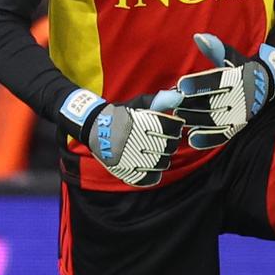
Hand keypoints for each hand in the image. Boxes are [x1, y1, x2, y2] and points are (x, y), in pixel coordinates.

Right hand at [61, 88, 183, 186]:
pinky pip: (152, 177)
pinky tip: (151, 164)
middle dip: (170, 141)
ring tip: (154, 149)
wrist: (95, 128)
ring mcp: (137, 159)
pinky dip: (155, 172)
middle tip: (160, 137)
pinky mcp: (131, 171)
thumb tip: (179, 98)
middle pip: (171, 146)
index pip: (174, 127)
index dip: (175, 125)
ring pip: (164, 162)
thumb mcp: (139, 103)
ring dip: (163, 156)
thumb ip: (160, 100)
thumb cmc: (121, 114)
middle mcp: (143, 142)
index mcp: (147, 123)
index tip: (171, 125)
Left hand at [172, 33, 274, 150]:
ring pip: (214, 120)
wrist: (264, 85)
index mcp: (238, 78)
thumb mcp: (230, 55)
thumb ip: (214, 48)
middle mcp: (241, 98)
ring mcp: (239, 115)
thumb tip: (198, 37)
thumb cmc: (240, 67)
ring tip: (179, 115)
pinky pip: (222, 135)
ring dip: (194, 119)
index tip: (181, 85)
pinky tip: (192, 138)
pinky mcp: (237, 127)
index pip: (216, 82)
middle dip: (190, 104)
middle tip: (173, 103)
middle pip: (212, 103)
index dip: (198, 84)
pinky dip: (207, 138)